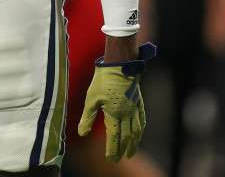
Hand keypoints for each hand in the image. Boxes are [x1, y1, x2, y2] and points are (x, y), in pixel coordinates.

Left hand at [78, 42, 156, 161]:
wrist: (120, 65)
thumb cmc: (103, 81)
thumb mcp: (91, 99)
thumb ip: (87, 118)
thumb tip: (82, 134)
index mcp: (114, 114)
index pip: (114, 137)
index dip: (112, 149)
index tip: (110, 158)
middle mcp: (126, 114)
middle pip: (126, 137)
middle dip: (122, 150)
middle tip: (118, 159)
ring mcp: (134, 109)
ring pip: (136, 131)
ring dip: (134, 144)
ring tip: (131, 153)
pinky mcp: (138, 103)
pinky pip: (142, 120)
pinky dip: (140, 130)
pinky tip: (139, 134)